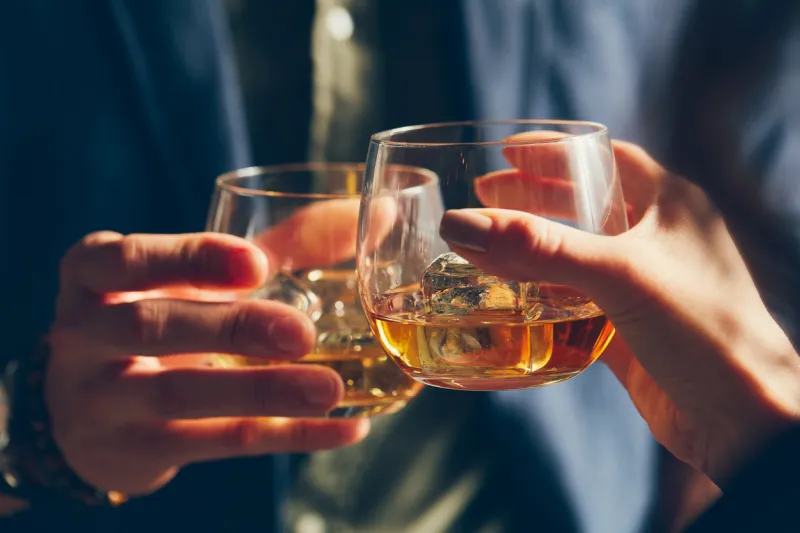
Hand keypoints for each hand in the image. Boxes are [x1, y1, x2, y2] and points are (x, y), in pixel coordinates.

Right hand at [48, 231, 367, 495]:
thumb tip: (373, 216)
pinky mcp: (136, 451)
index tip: (256, 262)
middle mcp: (85, 336)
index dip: (190, 259)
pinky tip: (343, 427)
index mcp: (94, 277)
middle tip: (301, 331)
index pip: (127, 260)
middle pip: (151, 327)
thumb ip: (278, 245)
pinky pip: (216, 443)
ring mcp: (102, 401)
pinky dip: (284, 434)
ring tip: (330, 389)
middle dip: (231, 327)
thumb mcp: (193, 277)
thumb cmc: (156, 316)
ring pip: (179, 396)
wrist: (86, 410)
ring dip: (260, 392)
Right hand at [439, 134, 799, 484]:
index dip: (557, 151)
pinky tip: (512, 297)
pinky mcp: (628, 328)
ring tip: (489, 243)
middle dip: (535, 197)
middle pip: (586, 204)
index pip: (608, 158)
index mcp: (671, 205)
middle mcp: (658, 239)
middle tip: (487, 196)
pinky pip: (576, 302)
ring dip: (535, 249)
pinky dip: (543, 297)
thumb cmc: (704, 330)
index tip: (508, 151)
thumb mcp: (619, 274)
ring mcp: (643, 286)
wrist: (742, 419)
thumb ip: (539, 248)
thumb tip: (461, 225)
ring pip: (578, 255)